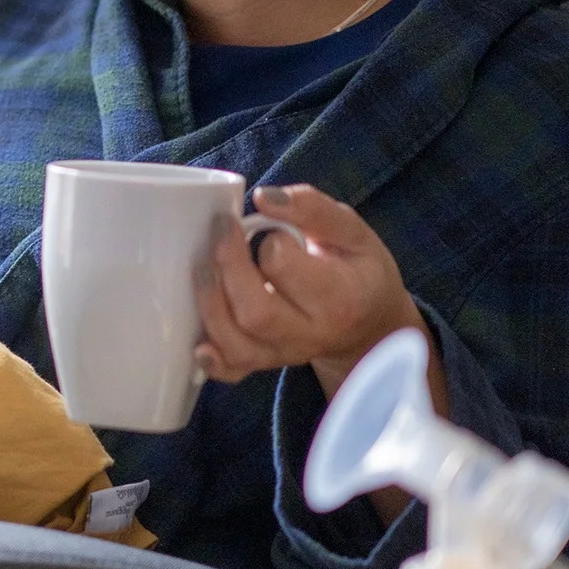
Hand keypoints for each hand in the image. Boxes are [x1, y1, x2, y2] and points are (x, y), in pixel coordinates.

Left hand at [195, 184, 440, 412]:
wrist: (370, 323)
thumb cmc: (359, 271)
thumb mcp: (353, 231)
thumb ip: (312, 208)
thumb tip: (264, 197)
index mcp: (340, 297)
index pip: (285, 267)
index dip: (268, 241)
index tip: (271, 228)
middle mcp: (312, 334)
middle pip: (255, 312)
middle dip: (226, 267)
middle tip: (222, 230)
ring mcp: (286, 354)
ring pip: (236, 344)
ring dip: (209, 304)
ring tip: (204, 266)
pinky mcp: (265, 364)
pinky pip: (233, 371)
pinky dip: (211, 360)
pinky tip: (197, 343)